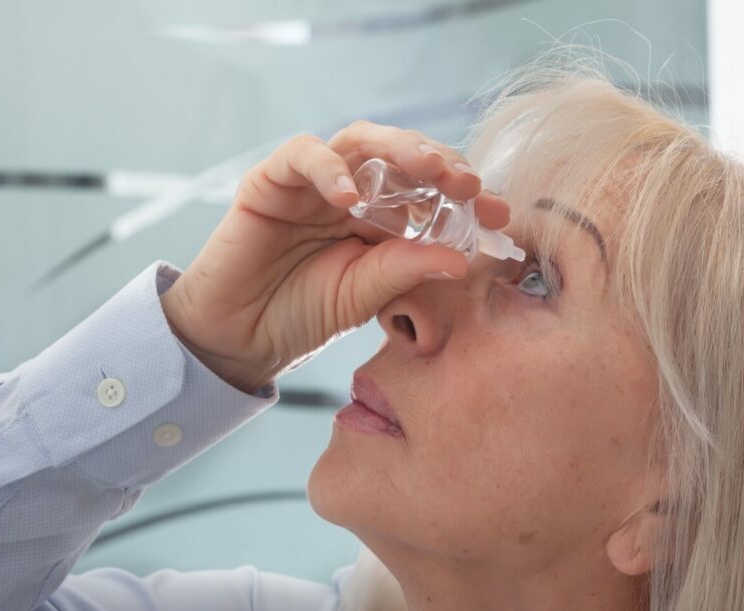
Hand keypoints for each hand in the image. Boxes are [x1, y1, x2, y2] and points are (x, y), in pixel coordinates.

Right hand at [159, 121, 510, 393]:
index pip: (432, 190)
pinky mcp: (271, 182)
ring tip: (430, 170)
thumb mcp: (366, 295)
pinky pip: (303, 156)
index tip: (501, 215)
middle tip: (470, 184)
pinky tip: (352, 198)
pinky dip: (330, 170)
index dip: (467, 197)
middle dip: (442, 164)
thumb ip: (406, 270)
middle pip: (403, 155)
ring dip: (400, 149)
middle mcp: (353, 191)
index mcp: (382, 216)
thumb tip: (461, 260)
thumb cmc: (304, 314)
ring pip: (361, 141)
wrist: (242, 337)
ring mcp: (314, 183)